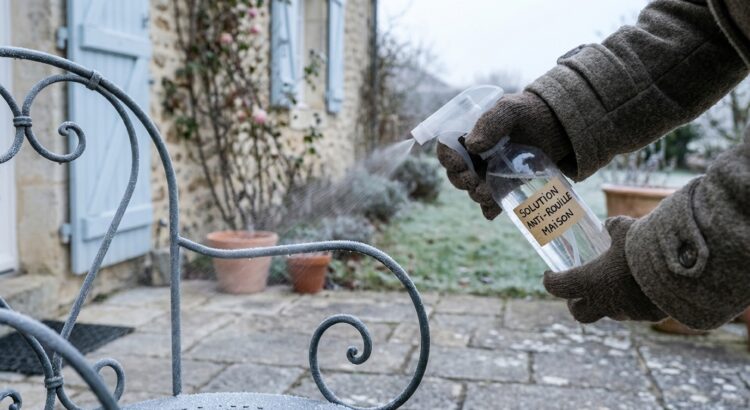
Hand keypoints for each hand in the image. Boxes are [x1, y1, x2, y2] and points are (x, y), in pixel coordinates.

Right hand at [437, 92, 569, 219]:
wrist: (555, 126)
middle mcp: (474, 156)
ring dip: (476, 195)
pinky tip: (493, 211)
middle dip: (461, 180)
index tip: (458, 164)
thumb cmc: (527, 112)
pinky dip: (490, 208)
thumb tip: (471, 145)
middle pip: (456, 173)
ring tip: (486, 195)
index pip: (446, 148)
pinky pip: (492, 201)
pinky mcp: (504, 185)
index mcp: (468, 134)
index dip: (447, 158)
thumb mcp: (509, 110)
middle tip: (473, 182)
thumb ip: (490, 122)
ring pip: (473, 189)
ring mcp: (489, 172)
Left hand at [543, 216, 666, 323]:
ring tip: (615, 284)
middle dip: (575, 303)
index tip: (550, 274)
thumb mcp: (625, 229)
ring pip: (610, 311)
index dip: (550, 281)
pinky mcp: (649, 316)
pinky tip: (643, 288)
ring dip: (607, 300)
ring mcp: (627, 312)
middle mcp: (604, 301)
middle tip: (577, 291)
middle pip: (579, 313)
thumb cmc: (644, 246)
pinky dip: (634, 301)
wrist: (682, 267)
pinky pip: (636, 311)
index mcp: (589, 281)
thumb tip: (609, 225)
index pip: (558, 287)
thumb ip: (613, 227)